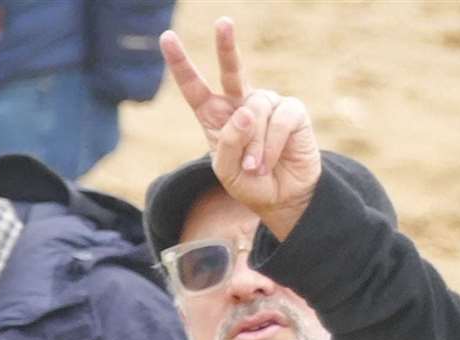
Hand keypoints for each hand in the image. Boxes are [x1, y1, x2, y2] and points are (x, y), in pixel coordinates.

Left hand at [160, 17, 320, 238]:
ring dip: (253, 148)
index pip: (195, 88)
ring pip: (255, 115)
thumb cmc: (249, 182)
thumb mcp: (225, 170)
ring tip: (256, 167)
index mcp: (215, 116)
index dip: (181, 64)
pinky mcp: (292, 110)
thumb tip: (247, 110)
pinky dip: (271, 146)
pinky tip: (269, 161)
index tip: (168, 37)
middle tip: (223, 22)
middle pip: (231, 71)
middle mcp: (241, 104)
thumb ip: (228, 142)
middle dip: (226, 46)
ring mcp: (267, 103)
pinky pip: (277, 121)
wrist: (281, 198)